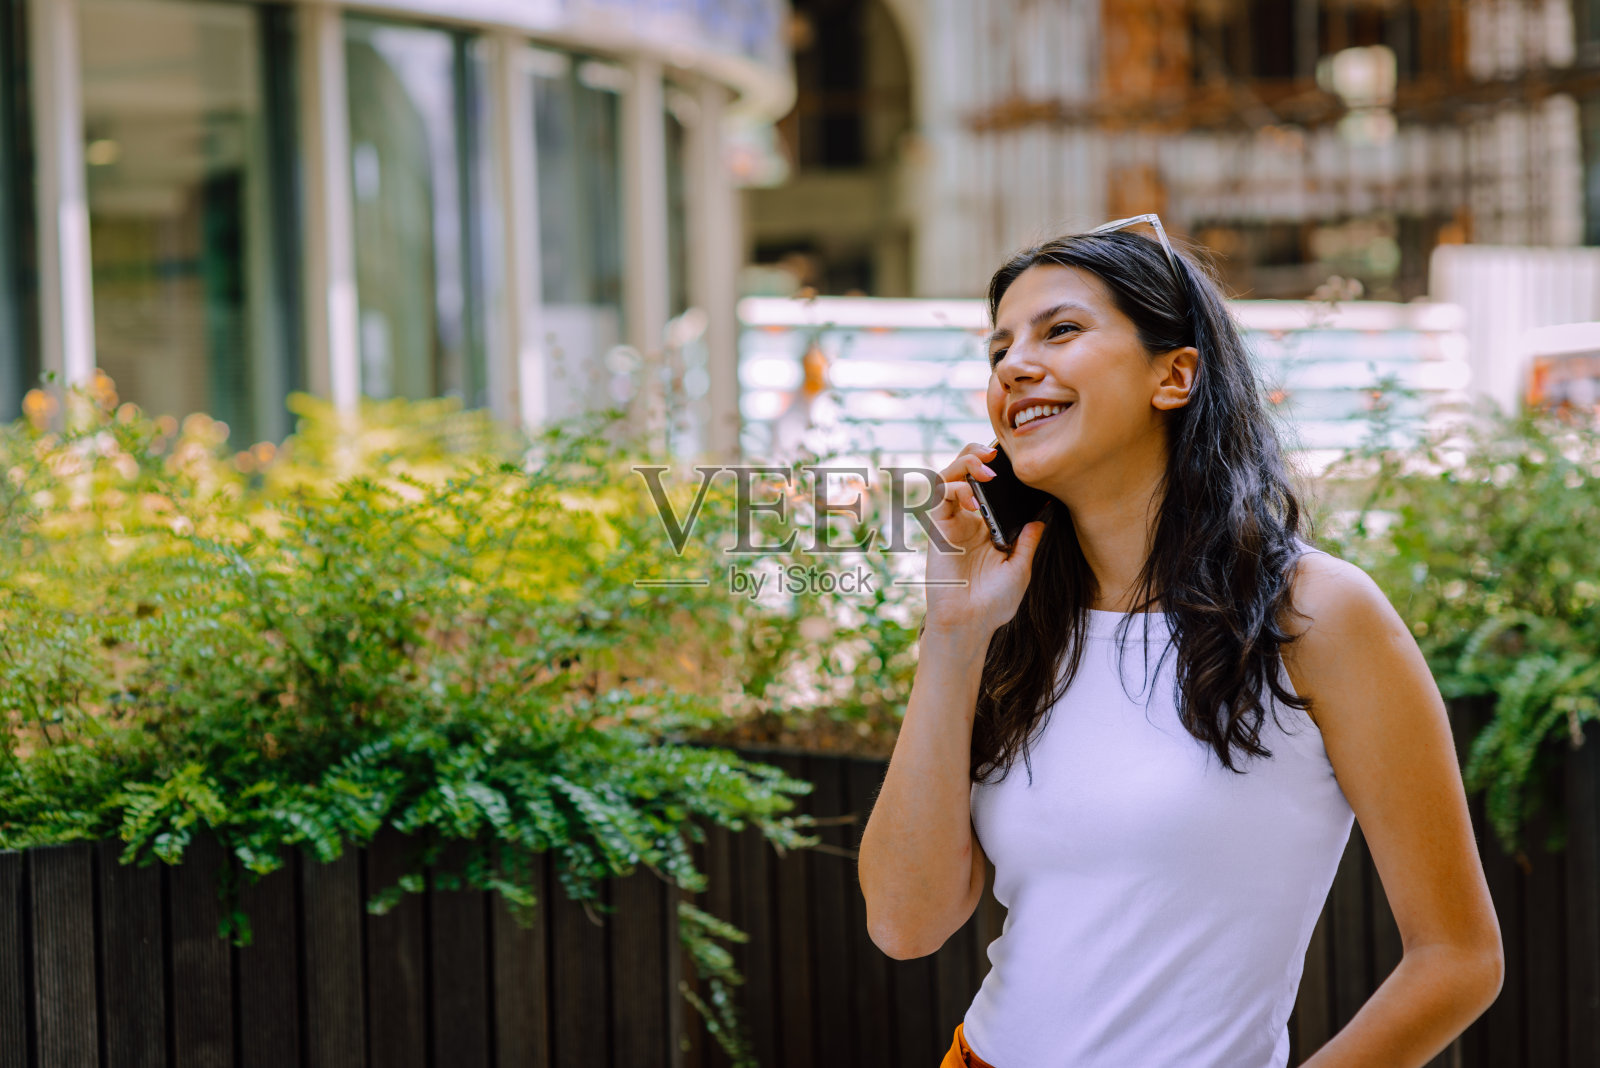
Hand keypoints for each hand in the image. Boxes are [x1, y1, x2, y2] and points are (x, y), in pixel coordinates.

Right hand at [922, 442, 1046, 639]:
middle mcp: (967, 521)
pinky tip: (969, 495)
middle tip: (994, 452)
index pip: (988, 488)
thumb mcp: (1020, 569)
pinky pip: (938, 497)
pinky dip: (952, 487)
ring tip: (985, 467)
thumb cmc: (993, 603)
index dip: (995, 469)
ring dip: (964, 464)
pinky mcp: (937, 530)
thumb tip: (1039, 520)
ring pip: (948, 477)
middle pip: (965, 473)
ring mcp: (951, 523)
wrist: (970, 625)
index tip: (1014, 462)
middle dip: (976, 455)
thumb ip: (1027, 543)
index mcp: (986, 527)